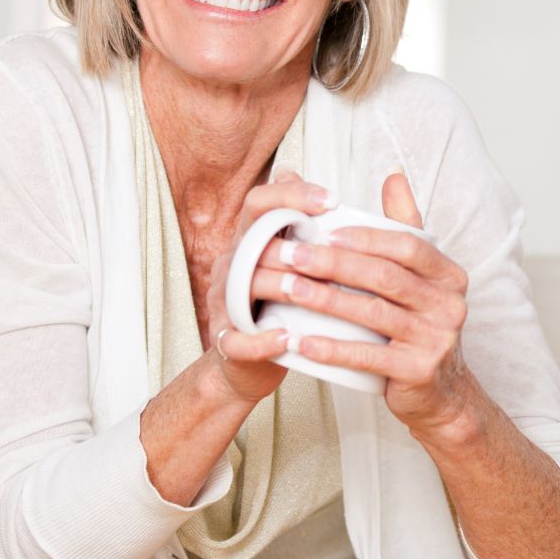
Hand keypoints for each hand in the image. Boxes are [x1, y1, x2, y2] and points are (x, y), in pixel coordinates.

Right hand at [202, 169, 336, 405]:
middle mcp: (234, 264)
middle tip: (327, 246)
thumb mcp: (298, 265)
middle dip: (290, 240)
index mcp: (252, 240)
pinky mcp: (228, 340)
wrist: (254, 362)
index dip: (292, 196)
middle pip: (251, 238)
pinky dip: (261, 340)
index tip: (332, 200)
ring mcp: (227, 302)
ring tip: (313, 289)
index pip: (261, 202)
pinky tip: (287, 337)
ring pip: (241, 284)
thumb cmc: (284, 308)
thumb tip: (333, 196)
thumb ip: (310, 233)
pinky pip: (236, 339)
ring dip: (279, 285)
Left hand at [256, 172, 478, 438]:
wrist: (441, 394)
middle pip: (385, 276)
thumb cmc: (419, 327)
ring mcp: (437, 339)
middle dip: (334, 263)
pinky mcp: (419, 372)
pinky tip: (301, 340)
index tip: (323, 229)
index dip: (366, 236)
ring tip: (287, 289)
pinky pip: (368, 356)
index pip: (408, 245)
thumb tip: (393, 175)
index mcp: (449, 275)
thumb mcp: (422, 277)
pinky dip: (332, 347)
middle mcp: (449, 304)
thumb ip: (406, 228)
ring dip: (325, 300)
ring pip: (373, 313)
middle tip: (291, 254)